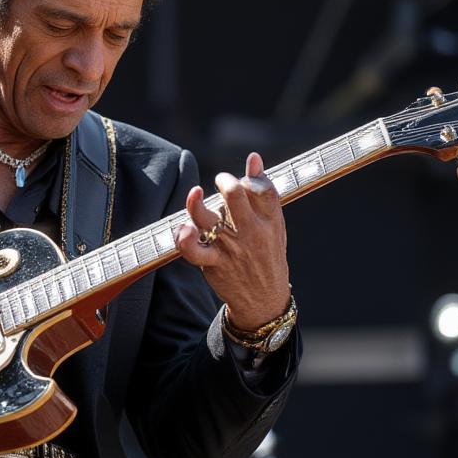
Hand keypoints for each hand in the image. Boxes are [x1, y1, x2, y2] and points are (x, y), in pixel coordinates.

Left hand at [175, 151, 290, 330]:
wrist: (264, 300)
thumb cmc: (266, 255)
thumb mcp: (274, 225)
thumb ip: (263, 192)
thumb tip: (254, 158)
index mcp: (270, 222)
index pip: (263, 189)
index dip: (252, 176)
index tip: (246, 177)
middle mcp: (251, 233)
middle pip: (234, 196)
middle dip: (223, 181)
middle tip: (221, 182)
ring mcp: (230, 248)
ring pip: (208, 217)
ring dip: (196, 202)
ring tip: (196, 194)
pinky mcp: (213, 263)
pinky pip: (192, 249)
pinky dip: (184, 237)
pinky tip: (184, 227)